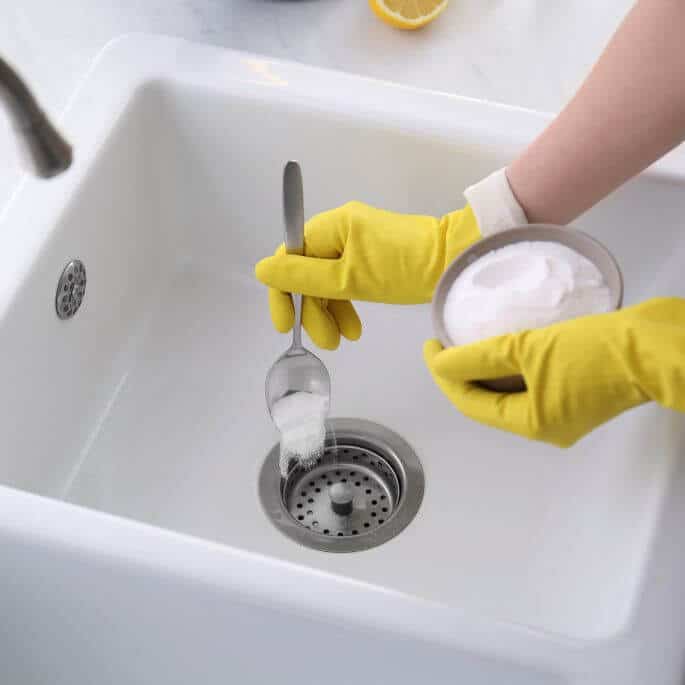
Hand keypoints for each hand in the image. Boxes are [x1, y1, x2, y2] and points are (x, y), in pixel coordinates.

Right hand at [255, 201, 480, 348]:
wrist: (453, 261)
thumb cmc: (402, 269)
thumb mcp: (348, 279)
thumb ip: (303, 276)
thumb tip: (262, 269)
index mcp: (330, 227)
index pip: (290, 258)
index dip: (283, 293)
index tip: (285, 325)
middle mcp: (339, 230)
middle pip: (308, 273)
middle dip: (313, 310)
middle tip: (327, 343)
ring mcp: (356, 243)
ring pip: (327, 281)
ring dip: (330, 312)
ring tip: (343, 340)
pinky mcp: (371, 258)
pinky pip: (346, 281)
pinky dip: (346, 304)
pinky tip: (353, 328)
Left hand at [423, 298, 684, 446]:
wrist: (656, 346)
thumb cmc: (594, 351)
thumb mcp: (528, 348)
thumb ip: (478, 357)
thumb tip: (440, 363)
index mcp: (532, 423)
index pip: (471, 404)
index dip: (444, 375)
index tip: (430, 346)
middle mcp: (545, 426)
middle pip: (488, 402)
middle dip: (461, 375)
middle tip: (443, 345)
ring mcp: (563, 413)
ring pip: (508, 394)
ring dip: (485, 371)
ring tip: (464, 343)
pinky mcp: (576, 394)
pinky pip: (529, 385)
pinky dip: (510, 369)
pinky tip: (500, 346)